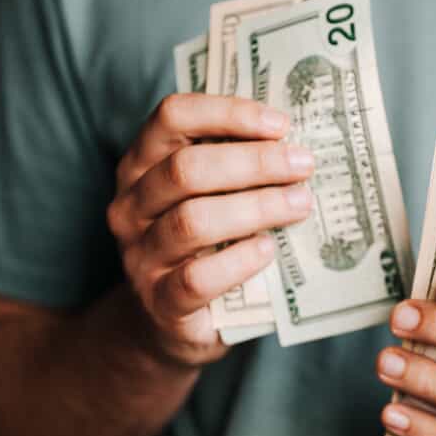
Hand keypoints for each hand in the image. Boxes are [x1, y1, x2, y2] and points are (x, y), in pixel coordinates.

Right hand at [107, 94, 313, 365]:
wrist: (170, 322)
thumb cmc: (205, 245)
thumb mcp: (211, 197)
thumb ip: (238, 166)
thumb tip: (298, 142)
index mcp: (143, 165)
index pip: (172, 117)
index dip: (228, 113)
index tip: (281, 124)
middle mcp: (131, 205)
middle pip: (186, 169)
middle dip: (254, 162)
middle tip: (303, 166)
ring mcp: (141, 255)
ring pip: (192, 221)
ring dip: (255, 208)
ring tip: (300, 205)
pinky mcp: (160, 302)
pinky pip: (196, 278)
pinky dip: (238, 261)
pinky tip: (268, 250)